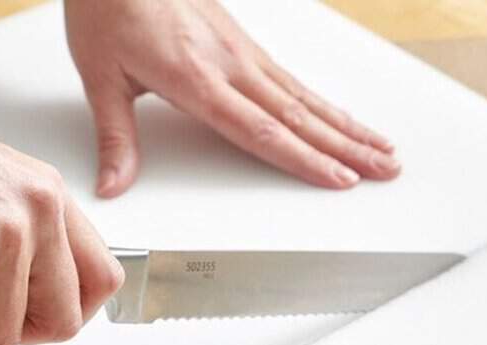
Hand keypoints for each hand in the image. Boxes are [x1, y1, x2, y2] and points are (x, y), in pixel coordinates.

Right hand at [0, 43, 123, 344]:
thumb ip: (23, 237)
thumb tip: (28, 303)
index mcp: (52, 198)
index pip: (102, 280)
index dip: (66, 312)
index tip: (29, 317)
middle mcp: (40, 213)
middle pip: (61, 322)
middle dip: (9, 334)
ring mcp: (6, 234)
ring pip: (0, 337)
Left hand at [64, 0, 400, 197]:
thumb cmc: (109, 9)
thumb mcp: (101, 77)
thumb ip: (116, 137)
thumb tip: (113, 185)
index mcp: (197, 79)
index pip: (261, 130)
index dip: (303, 159)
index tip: (338, 179)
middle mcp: (229, 64)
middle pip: (298, 115)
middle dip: (346, 147)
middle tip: (385, 169)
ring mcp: (240, 51)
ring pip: (304, 96)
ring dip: (345, 124)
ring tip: (380, 146)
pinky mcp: (241, 42)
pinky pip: (291, 79)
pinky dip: (321, 101)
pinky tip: (334, 115)